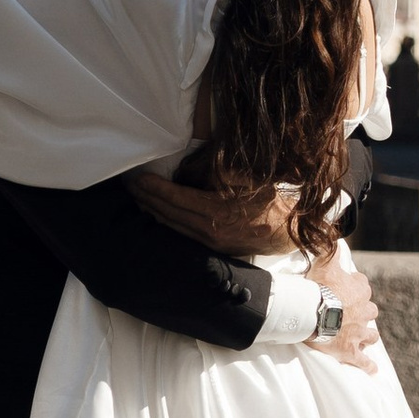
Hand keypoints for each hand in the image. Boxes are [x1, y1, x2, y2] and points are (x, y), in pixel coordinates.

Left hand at [132, 172, 301, 257]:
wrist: (288, 232)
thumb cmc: (271, 202)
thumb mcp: (252, 180)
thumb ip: (223, 172)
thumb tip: (193, 168)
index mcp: (217, 213)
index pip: (176, 199)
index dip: (155, 188)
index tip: (139, 178)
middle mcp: (209, 231)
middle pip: (168, 214)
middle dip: (146, 198)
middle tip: (130, 185)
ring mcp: (209, 243)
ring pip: (171, 226)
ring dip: (152, 211)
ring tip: (137, 197)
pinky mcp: (211, 249)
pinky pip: (180, 234)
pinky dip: (165, 222)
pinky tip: (156, 213)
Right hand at [301, 244, 379, 375]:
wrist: (312, 312)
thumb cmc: (318, 287)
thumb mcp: (325, 262)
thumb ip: (331, 249)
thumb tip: (335, 234)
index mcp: (359, 290)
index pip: (362, 286)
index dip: (354, 288)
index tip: (346, 289)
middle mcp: (364, 312)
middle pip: (370, 311)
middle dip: (363, 313)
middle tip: (351, 314)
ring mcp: (359, 333)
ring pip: (370, 336)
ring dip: (367, 337)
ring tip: (362, 339)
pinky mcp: (351, 351)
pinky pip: (364, 361)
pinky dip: (368, 366)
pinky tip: (372, 369)